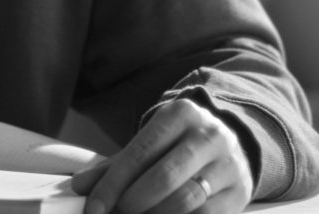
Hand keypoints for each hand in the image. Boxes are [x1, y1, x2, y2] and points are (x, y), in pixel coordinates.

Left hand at [69, 99, 252, 213]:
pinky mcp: (239, 192)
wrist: (233, 143)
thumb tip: (78, 187)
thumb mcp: (150, 144)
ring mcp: (228, 164)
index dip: (112, 185)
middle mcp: (208, 135)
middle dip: (131, 204)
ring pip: (185, 201)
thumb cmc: (178, 147)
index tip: (94, 209)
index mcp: (180, 114)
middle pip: (162, 178)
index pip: (139, 153)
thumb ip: (114, 166)